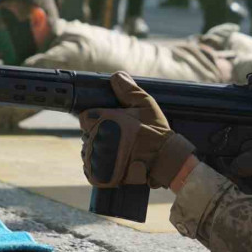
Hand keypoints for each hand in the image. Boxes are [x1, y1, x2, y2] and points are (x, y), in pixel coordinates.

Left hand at [79, 72, 195, 188]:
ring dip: (99, 149)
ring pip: (88, 150)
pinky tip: (115, 162)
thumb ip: (128, 90)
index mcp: (104, 120)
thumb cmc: (156, 133)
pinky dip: (99, 166)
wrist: (164, 161)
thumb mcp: (146, 105)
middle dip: (100, 133)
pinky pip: (91, 168)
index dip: (98, 118)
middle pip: (87, 133)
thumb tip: (116, 76)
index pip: (86, 117)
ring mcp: (95, 159)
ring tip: (120, 150)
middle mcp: (96, 140)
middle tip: (120, 136)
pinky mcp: (98, 175)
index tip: (112, 122)